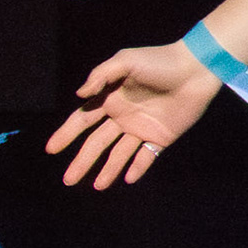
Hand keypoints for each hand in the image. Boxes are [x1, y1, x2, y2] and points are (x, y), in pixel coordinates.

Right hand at [45, 44, 225, 188]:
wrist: (196, 69)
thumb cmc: (160, 61)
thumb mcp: (126, 61)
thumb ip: (101, 76)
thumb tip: (79, 95)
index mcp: (110, 99)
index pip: (82, 120)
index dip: (66, 134)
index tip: (51, 149)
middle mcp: (123, 116)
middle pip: (97, 143)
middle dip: (82, 160)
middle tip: (68, 180)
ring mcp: (141, 127)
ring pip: (119, 153)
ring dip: (108, 170)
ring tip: (97, 187)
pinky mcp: (161, 136)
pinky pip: (146, 156)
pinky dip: (137, 167)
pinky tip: (128, 179)